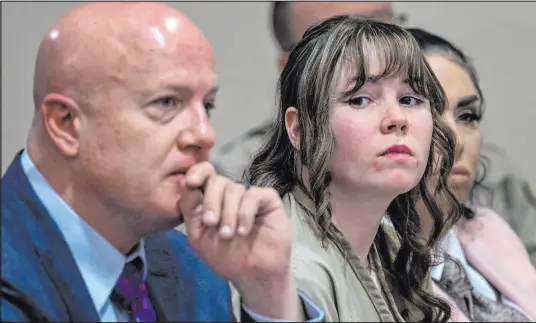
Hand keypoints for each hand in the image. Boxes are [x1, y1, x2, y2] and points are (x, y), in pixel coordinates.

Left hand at [178, 162, 302, 319]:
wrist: (253, 275)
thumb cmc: (226, 257)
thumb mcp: (199, 237)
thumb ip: (190, 211)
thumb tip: (184, 183)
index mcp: (211, 199)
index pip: (203, 174)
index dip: (197, 172)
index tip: (190, 182)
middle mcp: (230, 194)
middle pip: (217, 180)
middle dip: (211, 201)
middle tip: (211, 223)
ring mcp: (249, 196)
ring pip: (234, 189)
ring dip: (228, 214)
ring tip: (228, 235)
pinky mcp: (268, 200)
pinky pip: (253, 196)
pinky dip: (245, 214)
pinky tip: (243, 231)